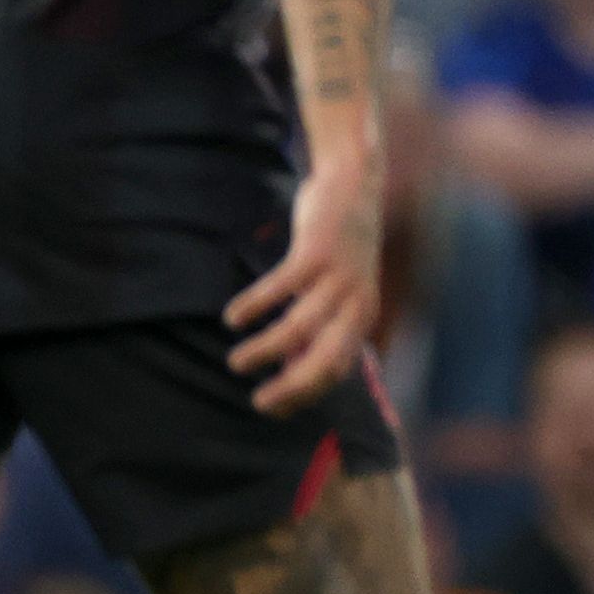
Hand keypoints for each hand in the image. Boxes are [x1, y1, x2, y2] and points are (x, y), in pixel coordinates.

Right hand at [224, 155, 384, 415]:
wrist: (354, 185)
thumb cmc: (339, 243)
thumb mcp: (337, 288)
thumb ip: (320, 324)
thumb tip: (290, 365)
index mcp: (361, 317)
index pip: (336, 371)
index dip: (304, 394)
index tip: (271, 407)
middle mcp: (355, 303)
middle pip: (324, 359)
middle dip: (290, 387)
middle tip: (258, 401)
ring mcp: (338, 278)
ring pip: (298, 328)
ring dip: (264, 350)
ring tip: (236, 361)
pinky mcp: (317, 253)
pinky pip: (281, 288)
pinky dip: (255, 305)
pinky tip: (232, 317)